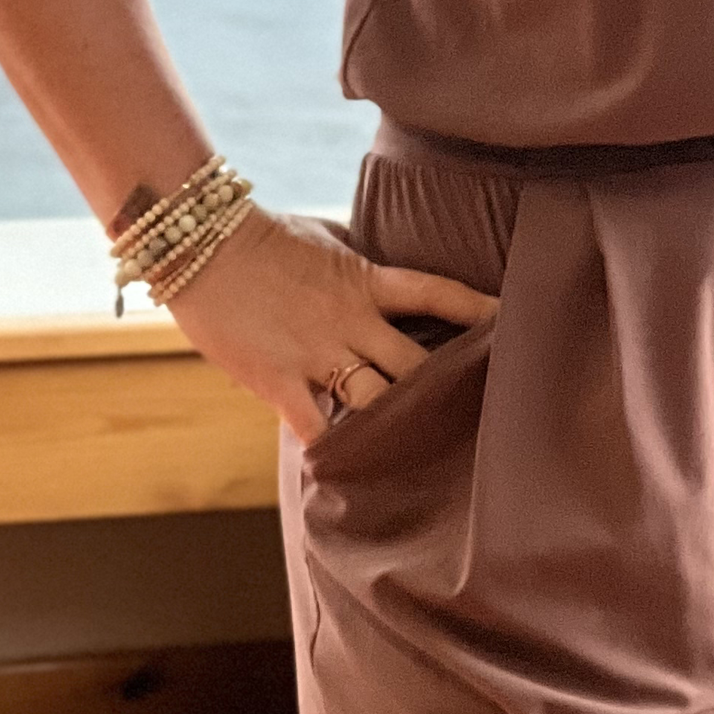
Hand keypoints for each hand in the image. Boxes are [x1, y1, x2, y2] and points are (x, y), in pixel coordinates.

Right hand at [161, 204, 498, 443]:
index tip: (512, 325)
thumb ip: (357, 268)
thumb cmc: (262, 236)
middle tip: (480, 420)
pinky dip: (334, 452)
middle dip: (448, 391)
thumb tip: (381, 275)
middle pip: (418, 363)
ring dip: (400, 428)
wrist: (201, 242)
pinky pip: (316, 427)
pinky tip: (351, 477)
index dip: (478, 310)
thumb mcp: (324, 241)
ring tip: (429, 460)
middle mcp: (352, 319)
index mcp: (366, 280)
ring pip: (378, 400)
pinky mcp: (279, 379)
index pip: (437, 293)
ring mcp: (318, 352)